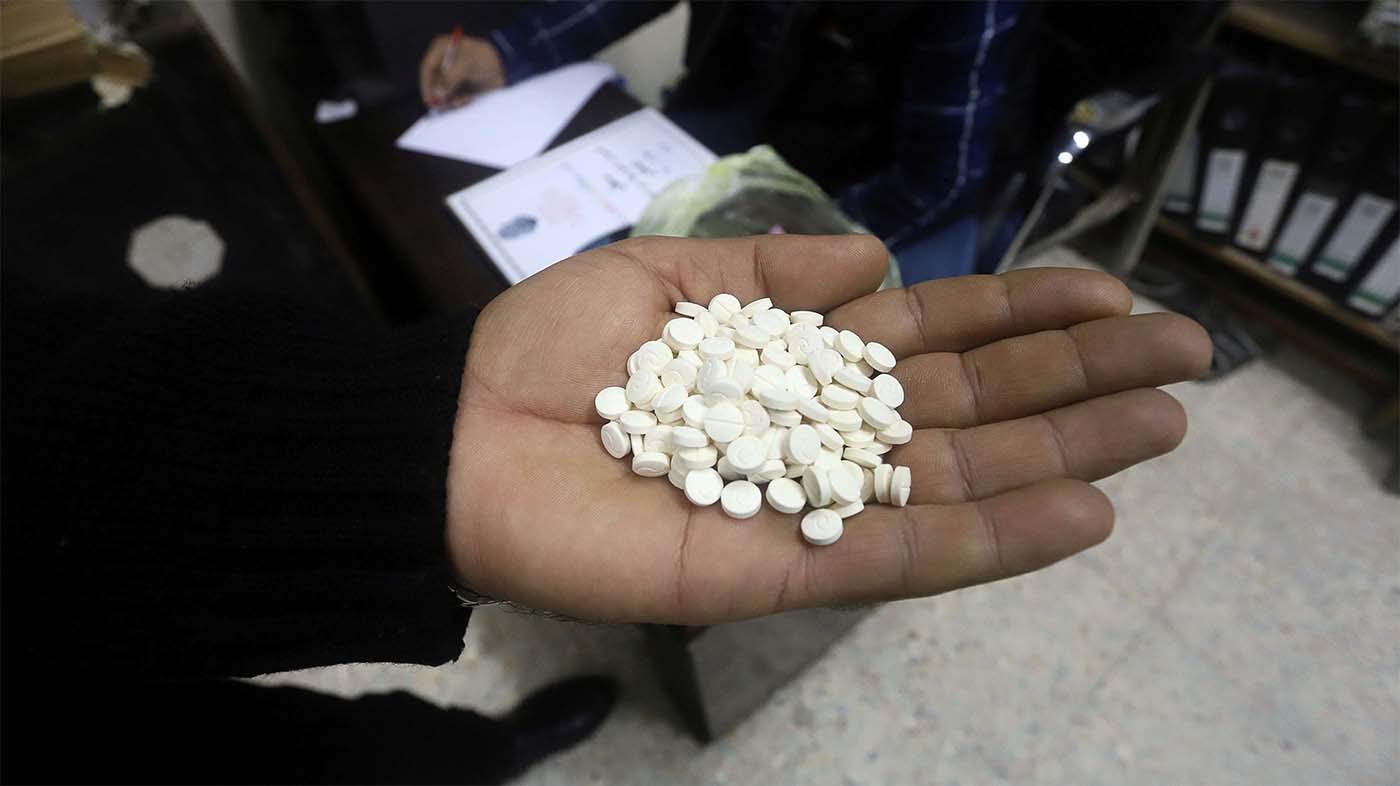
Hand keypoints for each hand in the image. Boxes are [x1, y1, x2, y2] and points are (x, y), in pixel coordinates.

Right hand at [419, 33, 505, 107]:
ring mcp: (452, 75)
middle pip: (434, 82)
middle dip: (439, 95)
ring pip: (443, 92)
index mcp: (443, 48)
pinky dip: (458, 101)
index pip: (428, 68)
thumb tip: (437, 94)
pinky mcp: (460, 86)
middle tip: (445, 106)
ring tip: (463, 101)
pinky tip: (468, 100)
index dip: (427, 84)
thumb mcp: (466, 66)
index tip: (430, 99)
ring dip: (450, 99)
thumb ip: (450, 79)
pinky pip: (453, 97)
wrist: (506, 68)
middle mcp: (444, 61)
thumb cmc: (485, 59)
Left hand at [447, 235, 1210, 623]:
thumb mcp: (666, 277)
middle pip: (973, 406)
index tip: (1113, 299)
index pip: (935, 338)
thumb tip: (881, 259)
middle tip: (1190, 360)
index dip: (1023, 318)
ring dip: (1068, 455)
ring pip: (962, 478)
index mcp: (799, 360)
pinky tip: (1083, 514)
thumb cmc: (553, 352)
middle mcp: (824, 434)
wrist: (463, 437)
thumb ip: (773, 270)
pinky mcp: (790, 569)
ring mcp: (816, 505)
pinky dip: (993, 537)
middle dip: (1079, 383)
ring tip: (1166, 427)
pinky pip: (905, 554)